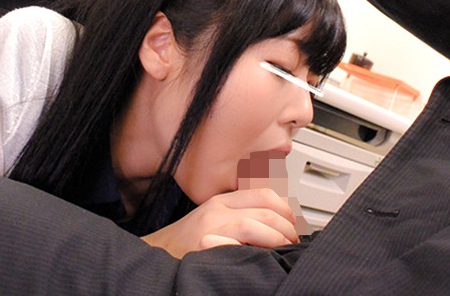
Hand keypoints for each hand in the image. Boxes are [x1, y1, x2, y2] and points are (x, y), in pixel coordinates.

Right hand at [140, 187, 299, 258]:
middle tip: (295, 238)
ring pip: (256, 218)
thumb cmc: (182, 247)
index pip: (263, 194)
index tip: (294, 222)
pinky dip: (260, 242)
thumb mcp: (213, 224)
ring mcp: (213, 223)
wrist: (154, 256)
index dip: (285, 208)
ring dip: (278, 234)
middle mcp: (218, 207)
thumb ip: (237, 219)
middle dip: (287, 222)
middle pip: (265, 203)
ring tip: (286, 246)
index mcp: (222, 201)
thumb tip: (272, 226)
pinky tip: (268, 252)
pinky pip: (242, 233)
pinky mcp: (207, 240)